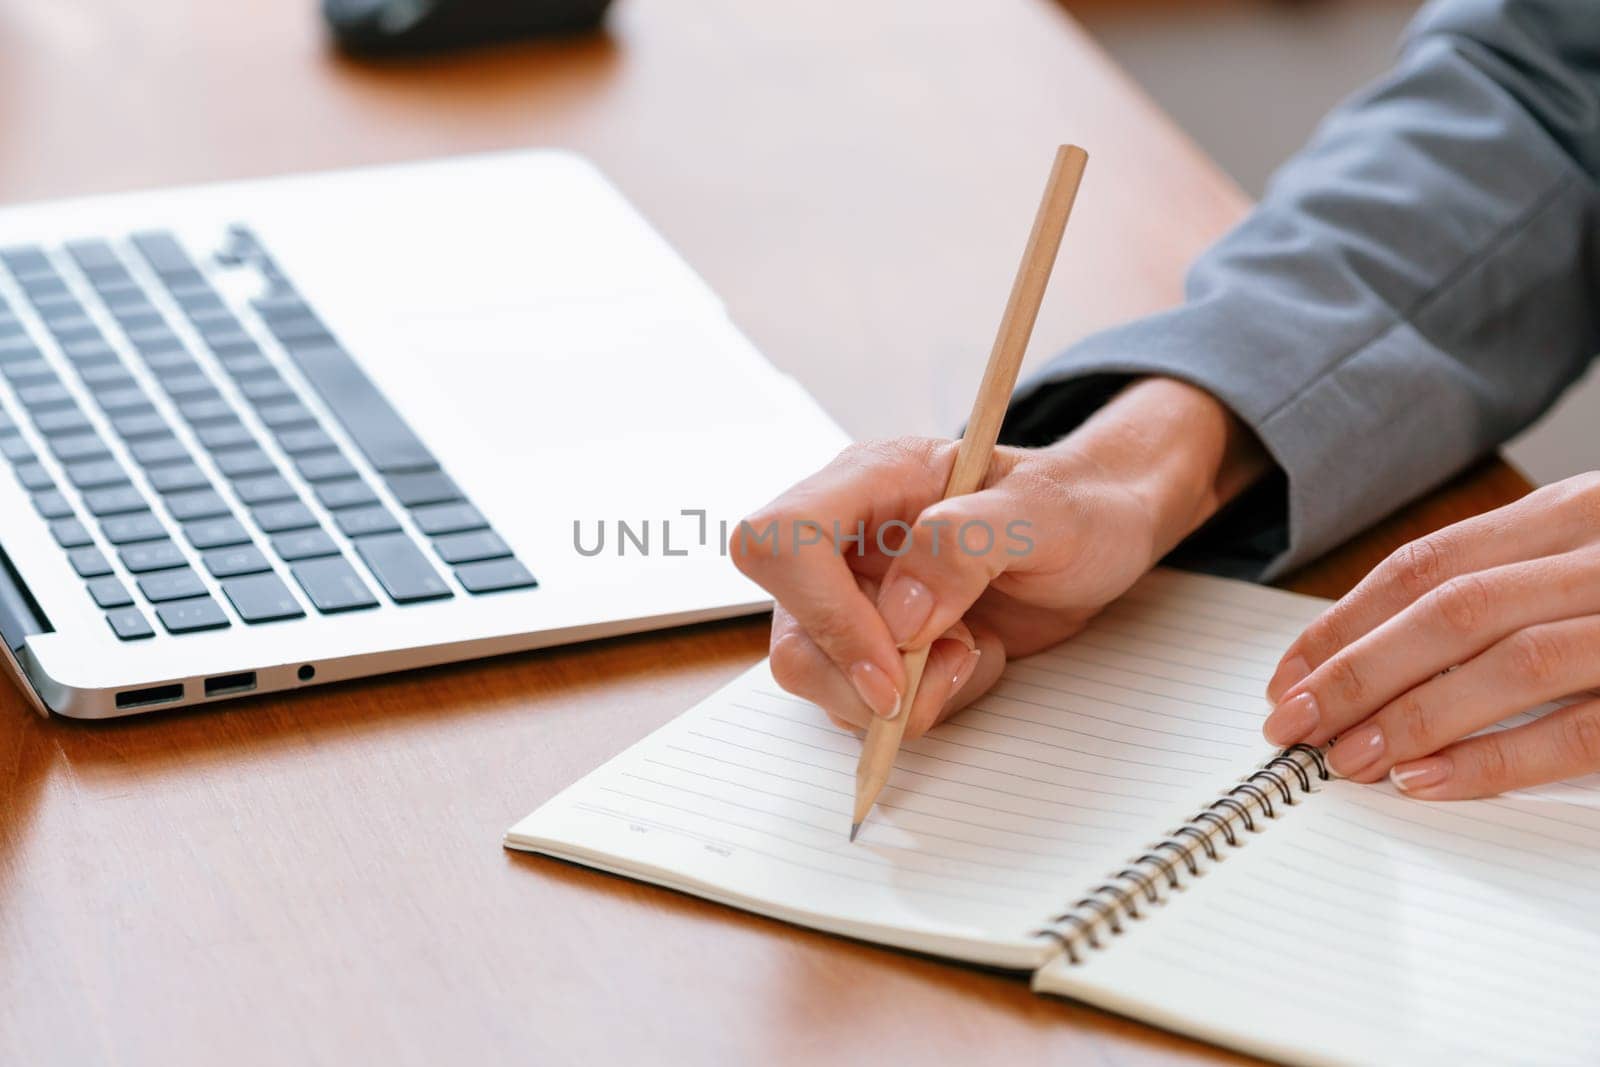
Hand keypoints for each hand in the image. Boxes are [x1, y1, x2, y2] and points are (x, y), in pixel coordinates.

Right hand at [733, 377, 1266, 737]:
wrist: (1100, 536)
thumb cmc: (1076, 507)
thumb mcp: (1046, 511)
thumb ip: (969, 543)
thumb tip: (900, 613)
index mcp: (870, 478)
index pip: (781, 539)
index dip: (825, 610)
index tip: (897, 657)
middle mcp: (844, 537)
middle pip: (790, 630)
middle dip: (868, 674)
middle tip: (958, 660)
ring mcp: (850, 594)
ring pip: (814, 677)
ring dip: (901, 695)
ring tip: (975, 651)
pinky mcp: (870, 645)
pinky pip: (856, 702)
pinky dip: (919, 705)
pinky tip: (969, 662)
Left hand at [1263, 473, 1599, 797]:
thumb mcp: (1580, 555)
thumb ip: (1501, 584)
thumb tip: (1372, 652)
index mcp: (1568, 514)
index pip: (1429, 565)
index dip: (1345, 622)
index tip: (1287, 674)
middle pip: (1454, 611)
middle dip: (1357, 671)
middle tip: (1293, 723)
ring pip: (1511, 665)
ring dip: (1412, 717)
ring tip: (1344, 759)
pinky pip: (1574, 732)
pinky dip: (1493, 759)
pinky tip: (1425, 779)